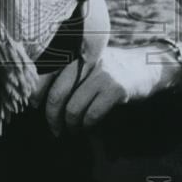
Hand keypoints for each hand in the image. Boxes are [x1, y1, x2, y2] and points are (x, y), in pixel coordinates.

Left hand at [32, 45, 178, 135]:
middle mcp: (87, 60)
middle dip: (51, 116)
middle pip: (57, 93)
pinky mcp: (116, 88)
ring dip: (69, 125)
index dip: (36, 92)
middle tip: (53, 127)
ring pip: (73, 108)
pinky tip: (86, 127)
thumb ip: (68, 70)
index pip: (47, 72)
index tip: (34, 105)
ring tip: (70, 130)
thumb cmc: (112, 68)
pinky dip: (86, 125)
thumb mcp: (89, 60)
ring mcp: (102, 73)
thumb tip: (38, 94)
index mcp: (76, 52)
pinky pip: (92, 114)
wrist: (148, 67)